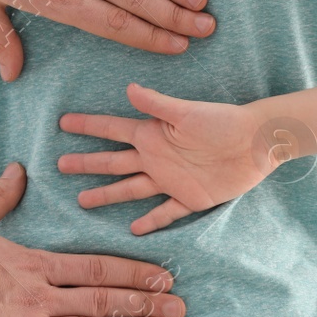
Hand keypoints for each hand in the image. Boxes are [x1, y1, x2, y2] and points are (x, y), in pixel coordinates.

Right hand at [58, 84, 286, 234]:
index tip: (63, 122)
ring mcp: (170, 180)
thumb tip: (129, 88)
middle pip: (113, 162)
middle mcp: (156, 157)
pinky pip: (165, 212)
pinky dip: (150, 221)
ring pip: (130, 189)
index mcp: (152, 134)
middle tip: (60, 165)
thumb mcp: (187, 111)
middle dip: (87, 163)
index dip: (88, 126)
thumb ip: (157, 104)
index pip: (112, 129)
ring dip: (107, 194)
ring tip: (83, 200)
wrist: (257, 143)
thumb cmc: (223, 121)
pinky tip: (133, 229)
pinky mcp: (190, 198)